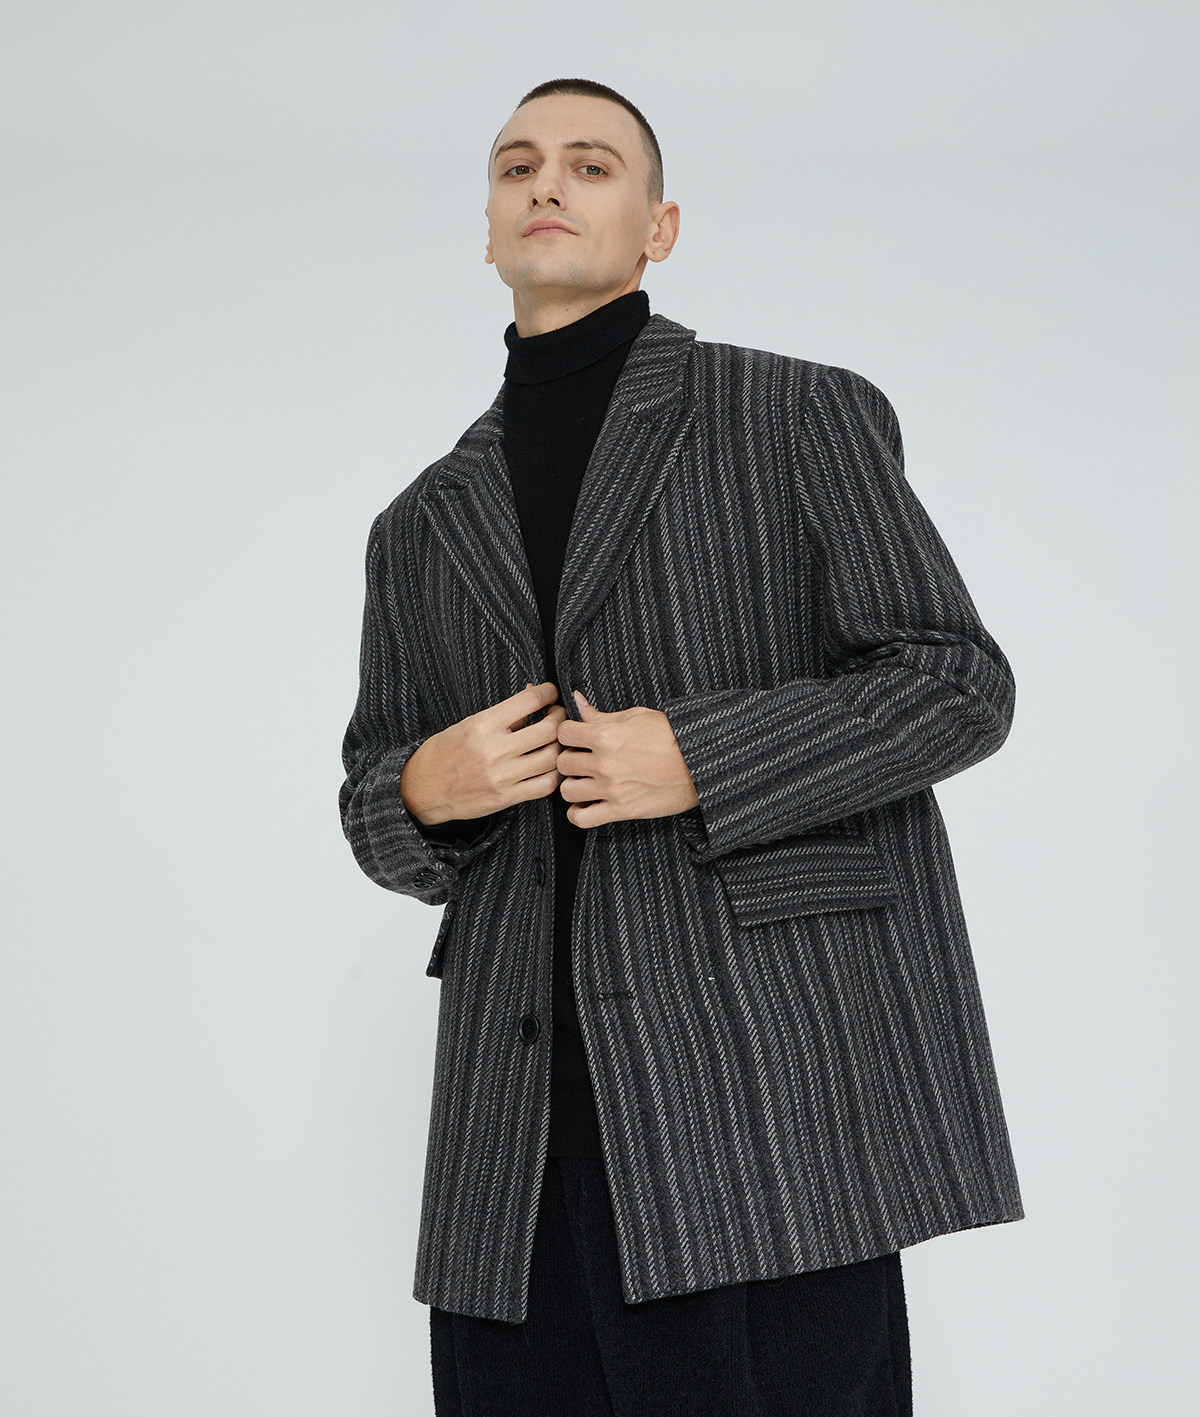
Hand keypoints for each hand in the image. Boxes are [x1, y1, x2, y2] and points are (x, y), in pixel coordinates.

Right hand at [401, 681, 566, 824]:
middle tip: (560, 716)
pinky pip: (545, 785)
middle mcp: (494, 749)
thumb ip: (503, 713)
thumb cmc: (444, 753)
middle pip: (549, 729)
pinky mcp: (506, 797)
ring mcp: (502, 776)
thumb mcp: (468, 724)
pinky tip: (551, 766)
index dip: (549, 693)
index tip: (551, 694)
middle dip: (562, 718)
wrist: (422, 789)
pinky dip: (555, 773)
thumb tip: (532, 692)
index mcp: (483, 724)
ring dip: (562, 746)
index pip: (530, 700)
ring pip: (552, 758)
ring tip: (558, 741)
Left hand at [555, 689, 699, 828]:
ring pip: (568, 791)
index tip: (576, 738)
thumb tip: (576, 699)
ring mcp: (612, 789)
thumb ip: (600, 714)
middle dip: (570, 759)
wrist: (701, 762)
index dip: (568, 733)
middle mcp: (605, 763)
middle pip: (562, 762)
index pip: (563, 733)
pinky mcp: (621, 810)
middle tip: (582, 760)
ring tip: (585, 781)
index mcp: (606, 735)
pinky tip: (587, 804)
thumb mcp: (636, 716)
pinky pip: (581, 819)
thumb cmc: (671, 735)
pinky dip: (578, 813)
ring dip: (573, 785)